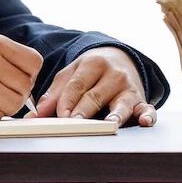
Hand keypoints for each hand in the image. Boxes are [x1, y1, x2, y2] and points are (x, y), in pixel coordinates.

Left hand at [35, 47, 156, 125]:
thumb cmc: (91, 72)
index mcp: (92, 64)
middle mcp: (113, 74)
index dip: (67, 102)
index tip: (59, 116)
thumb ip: (53, 96)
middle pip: (95, 96)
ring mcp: (128, 87)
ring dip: (115, 114)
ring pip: (120, 103)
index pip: (77, 85)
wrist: (120, 58)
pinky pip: (147, 107)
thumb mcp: (71, 75)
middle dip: (84, 111)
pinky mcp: (140, 99)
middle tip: (75, 124)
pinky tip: (145, 121)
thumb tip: (33, 118)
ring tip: (109, 124)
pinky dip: (148, 115)